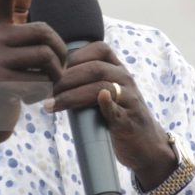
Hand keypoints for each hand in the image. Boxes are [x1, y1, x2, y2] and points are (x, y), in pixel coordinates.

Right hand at [0, 0, 67, 170]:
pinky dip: (43, 94)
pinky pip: (40, 82)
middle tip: (57, 71)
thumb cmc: (0, 80)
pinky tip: (30, 99)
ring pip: (47, 58)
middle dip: (59, 54)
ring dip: (54, 76)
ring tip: (44, 85)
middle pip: (45, 33)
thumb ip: (17, 17)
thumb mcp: (7, 47)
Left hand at [48, 42, 176, 189]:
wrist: (146, 145)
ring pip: (102, 88)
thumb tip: (51, 76)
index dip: (74, 56)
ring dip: (73, 95)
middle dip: (67, 78)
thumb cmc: (118, 115)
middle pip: (95, 69)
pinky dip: (106, 105)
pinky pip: (117, 110)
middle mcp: (126, 80)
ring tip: (53, 104)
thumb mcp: (106, 92)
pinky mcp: (129, 121)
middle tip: (48, 91)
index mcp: (118, 70)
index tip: (54, 69)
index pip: (99, 50)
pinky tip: (95, 102)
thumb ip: (87, 81)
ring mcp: (129, 100)